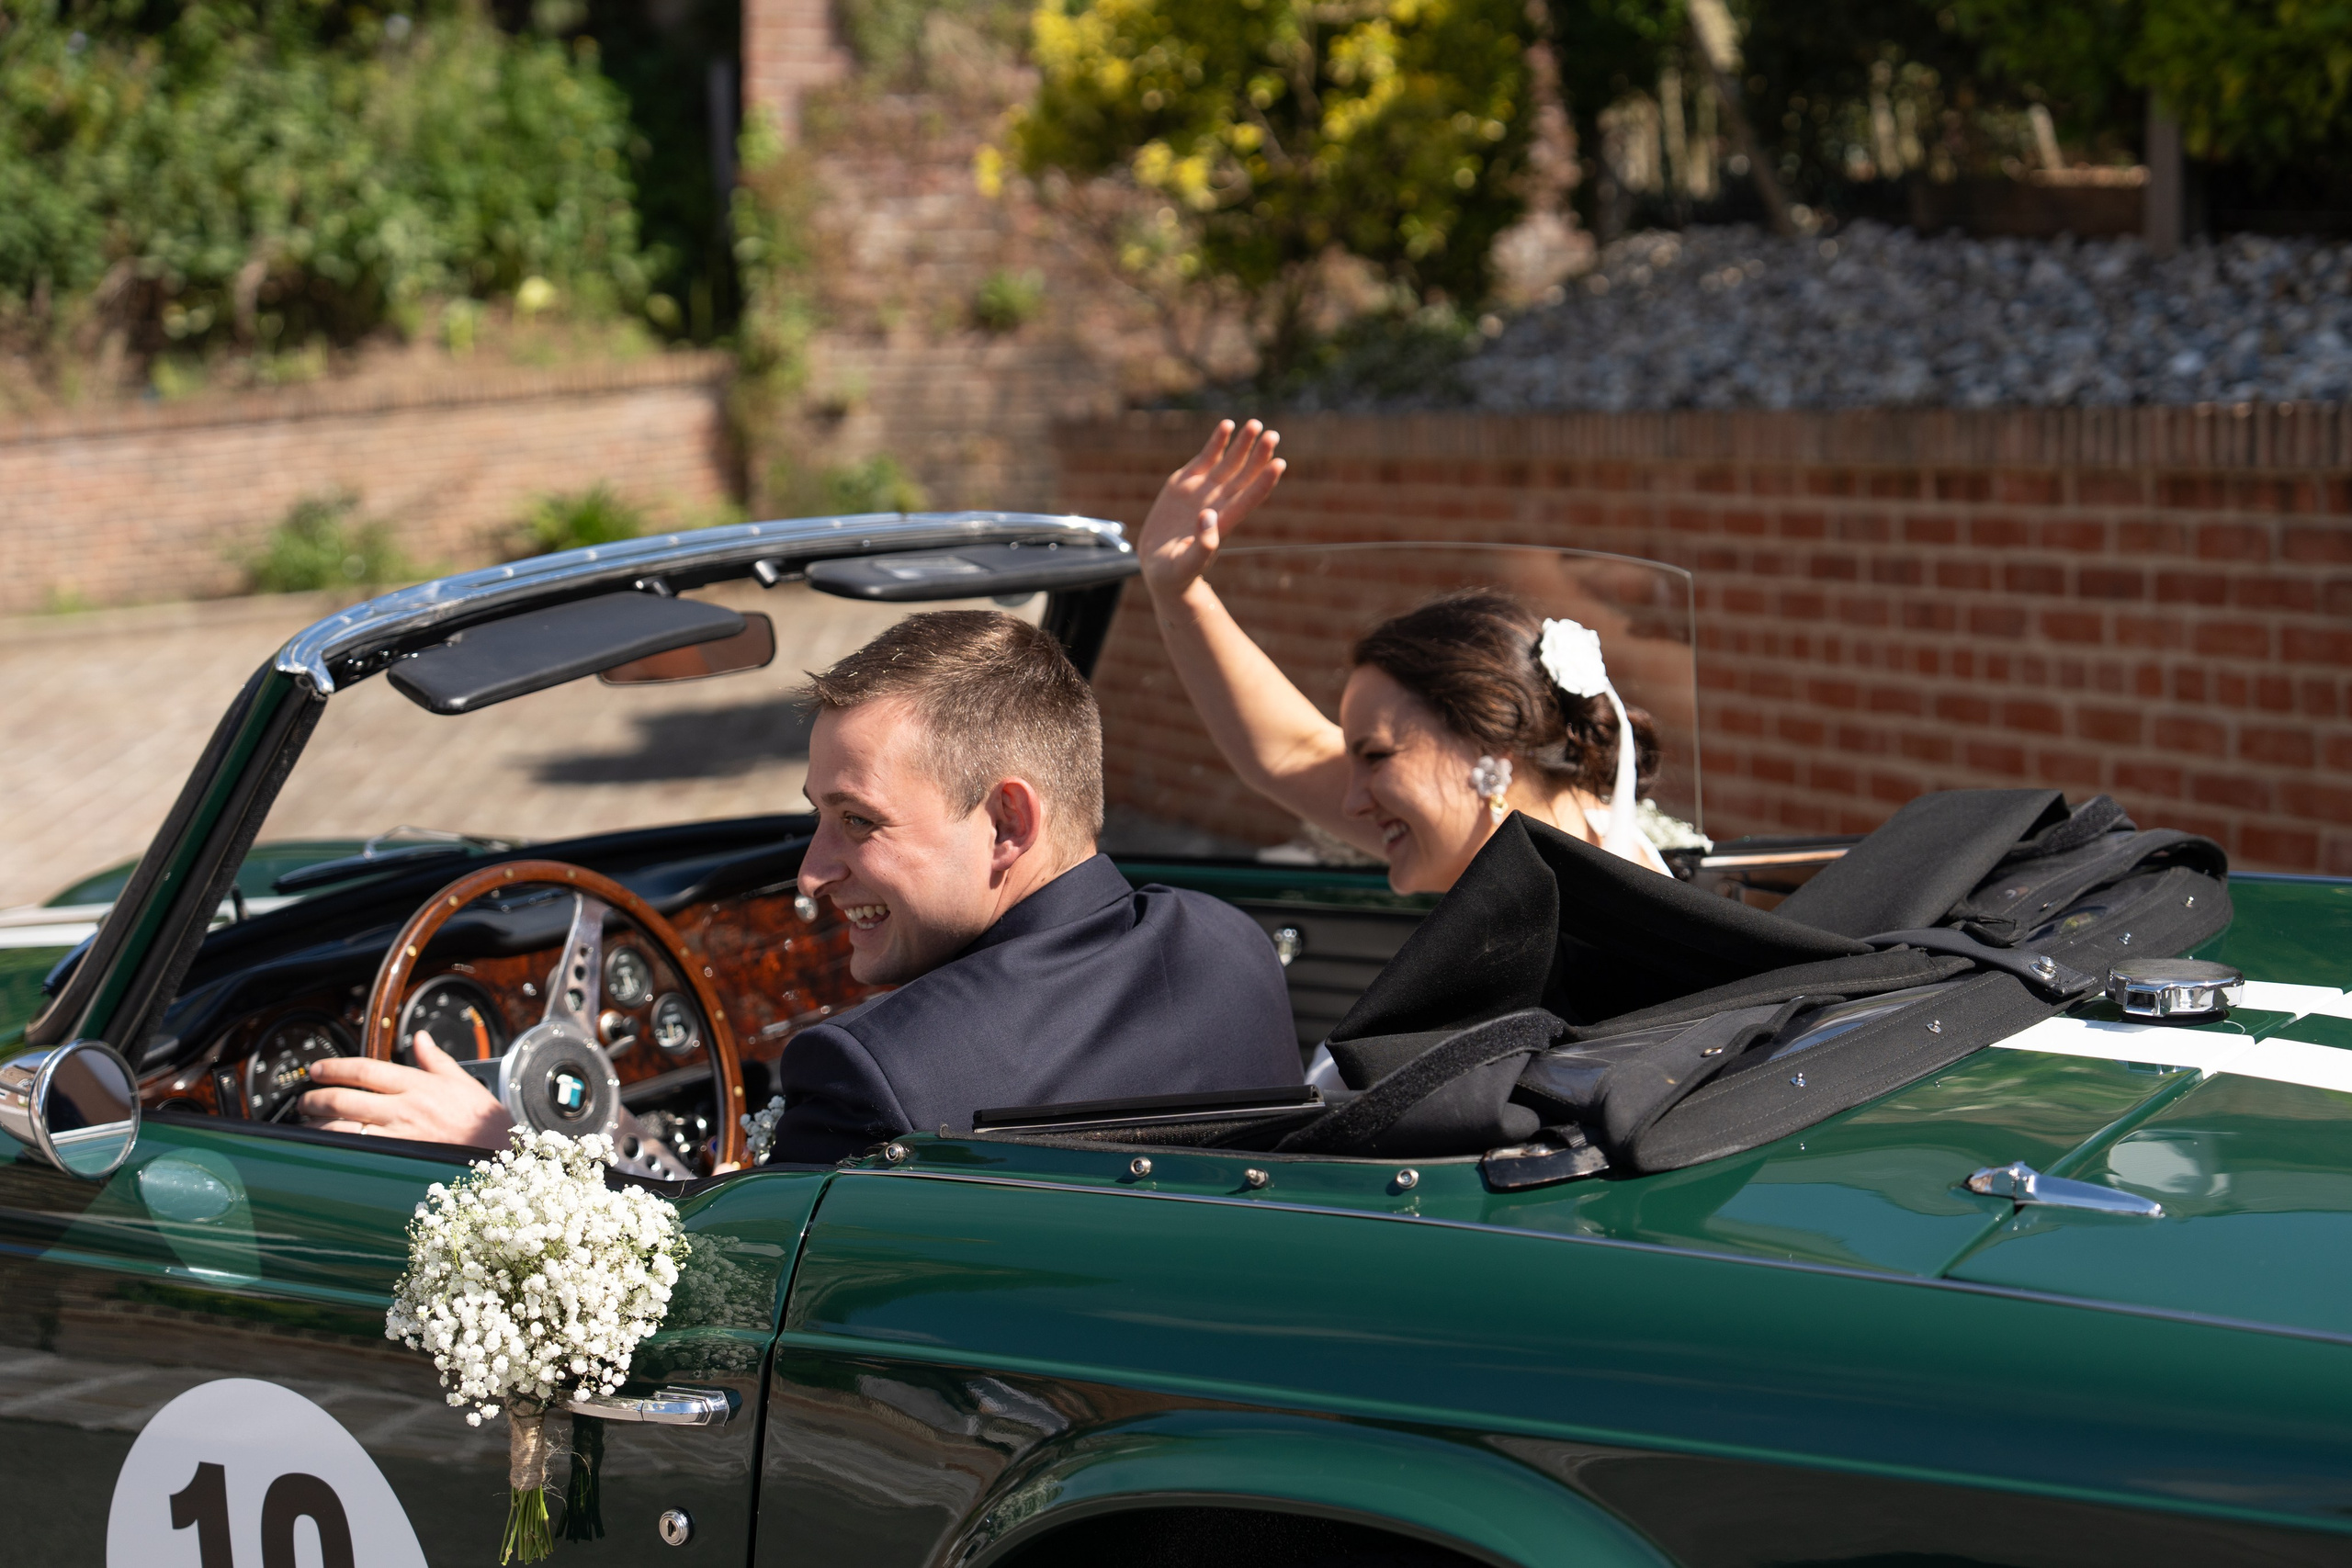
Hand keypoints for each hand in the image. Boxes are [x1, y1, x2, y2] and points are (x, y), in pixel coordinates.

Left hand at [301, 1032, 513, 1147]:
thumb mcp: (463, 1081)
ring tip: (309, 1123)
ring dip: (319, 1125)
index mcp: (418, 1085)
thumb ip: (436, 1059)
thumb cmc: (482, 1121)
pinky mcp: (398, 1159)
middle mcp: (404, 1109)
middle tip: (305, 1099)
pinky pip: (356, 1152)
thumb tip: (421, 1038)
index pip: (366, 1070)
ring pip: (344, 1128)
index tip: (317, 1069)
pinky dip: (336, 1149)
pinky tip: (326, 1148)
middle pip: (346, 1099)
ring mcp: (399, 1136)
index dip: (335, 1068)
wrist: (499, 1154)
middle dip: (317, 1098)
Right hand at [1137, 418, 1284, 600]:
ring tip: (1255, 425)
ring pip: (1230, 463)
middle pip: (1245, 476)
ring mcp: (1204, 491)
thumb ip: (1201, 547)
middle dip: (1259, 456)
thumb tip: (1209, 517)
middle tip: (1273, 436)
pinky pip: (1206, 458)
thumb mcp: (1185, 566)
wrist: (1158, 567)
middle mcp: (1218, 504)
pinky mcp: (1187, 483)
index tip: (1279, 465)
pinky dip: (1217, 442)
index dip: (1264, 482)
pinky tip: (1227, 425)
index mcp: (1223, 524)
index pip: (1249, 499)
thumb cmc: (1175, 574)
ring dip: (1243, 444)